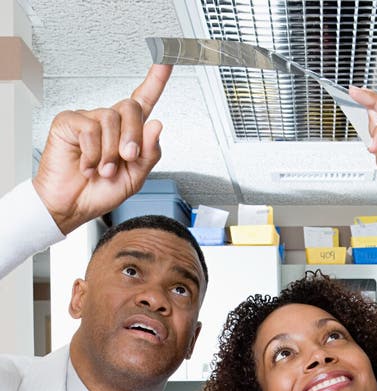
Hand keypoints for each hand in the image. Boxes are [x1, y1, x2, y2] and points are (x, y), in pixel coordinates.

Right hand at [32, 64, 172, 234]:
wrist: (72, 207)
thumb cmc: (99, 193)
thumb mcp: (134, 179)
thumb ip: (149, 154)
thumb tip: (156, 126)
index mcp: (128, 134)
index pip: (144, 100)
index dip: (156, 79)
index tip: (167, 59)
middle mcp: (109, 122)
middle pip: (132, 107)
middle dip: (133, 137)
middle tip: (126, 159)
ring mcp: (88, 120)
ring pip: (111, 119)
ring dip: (111, 152)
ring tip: (103, 170)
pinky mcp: (70, 122)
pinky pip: (90, 129)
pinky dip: (93, 153)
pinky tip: (87, 165)